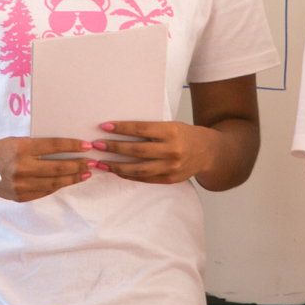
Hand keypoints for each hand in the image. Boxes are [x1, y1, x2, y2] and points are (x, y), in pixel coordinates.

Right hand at [0, 137, 93, 201]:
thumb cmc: (2, 151)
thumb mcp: (18, 141)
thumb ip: (39, 146)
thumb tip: (67, 149)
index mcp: (21, 148)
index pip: (53, 146)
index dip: (72, 146)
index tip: (87, 146)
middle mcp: (21, 167)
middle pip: (57, 167)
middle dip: (78, 164)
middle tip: (92, 162)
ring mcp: (20, 184)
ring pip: (54, 183)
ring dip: (73, 178)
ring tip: (86, 174)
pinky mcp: (20, 196)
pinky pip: (45, 192)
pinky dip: (59, 187)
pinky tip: (68, 181)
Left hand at [92, 121, 215, 183]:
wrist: (207, 151)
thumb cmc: (185, 134)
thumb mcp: (171, 125)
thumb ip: (150, 129)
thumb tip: (120, 130)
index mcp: (172, 132)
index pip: (141, 129)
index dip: (122, 128)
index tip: (105, 126)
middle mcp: (172, 150)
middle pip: (137, 150)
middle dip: (114, 147)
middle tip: (97, 145)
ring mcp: (171, 167)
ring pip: (139, 169)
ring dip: (117, 166)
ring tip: (101, 163)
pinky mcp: (169, 180)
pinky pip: (145, 178)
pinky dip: (129, 175)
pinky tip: (117, 172)